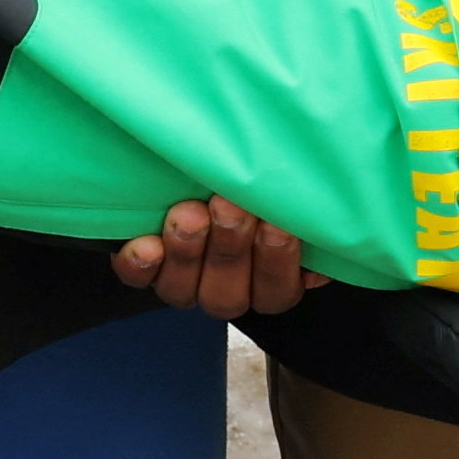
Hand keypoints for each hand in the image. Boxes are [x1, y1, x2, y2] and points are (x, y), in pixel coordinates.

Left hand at [113, 198, 312, 316]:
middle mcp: (227, 289)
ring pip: (184, 290)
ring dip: (188, 253)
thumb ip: (306, 201)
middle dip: (230, 247)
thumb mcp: (290, 189)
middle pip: (230, 294)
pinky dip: (140, 264)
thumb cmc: (261, 178)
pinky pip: (138, 279)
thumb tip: (321, 204)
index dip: (279, 261)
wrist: (208, 165)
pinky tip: (148, 244)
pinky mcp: (145, 267)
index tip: (279, 221)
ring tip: (190, 213)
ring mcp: (184, 282)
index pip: (278, 290)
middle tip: (229, 206)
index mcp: (271, 281)